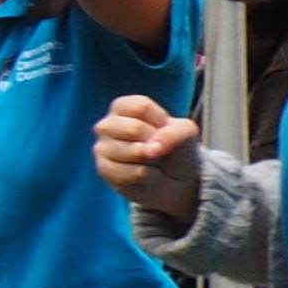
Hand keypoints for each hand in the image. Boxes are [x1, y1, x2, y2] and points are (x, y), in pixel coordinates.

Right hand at [91, 90, 202, 224]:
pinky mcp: (105, 171)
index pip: (140, 107)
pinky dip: (151, 176)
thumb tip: (152, 148)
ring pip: (135, 152)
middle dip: (157, 142)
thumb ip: (173, 132)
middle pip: (135, 129)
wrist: (173, 180)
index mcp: (122, 108)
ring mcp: (102, 148)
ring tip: (152, 162)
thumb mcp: (185, 132)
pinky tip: (147, 174)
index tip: (164, 130)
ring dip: (154, 160)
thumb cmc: (174, 148)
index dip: (161, 122)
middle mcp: (106, 125)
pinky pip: (136, 172)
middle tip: (158, 149)